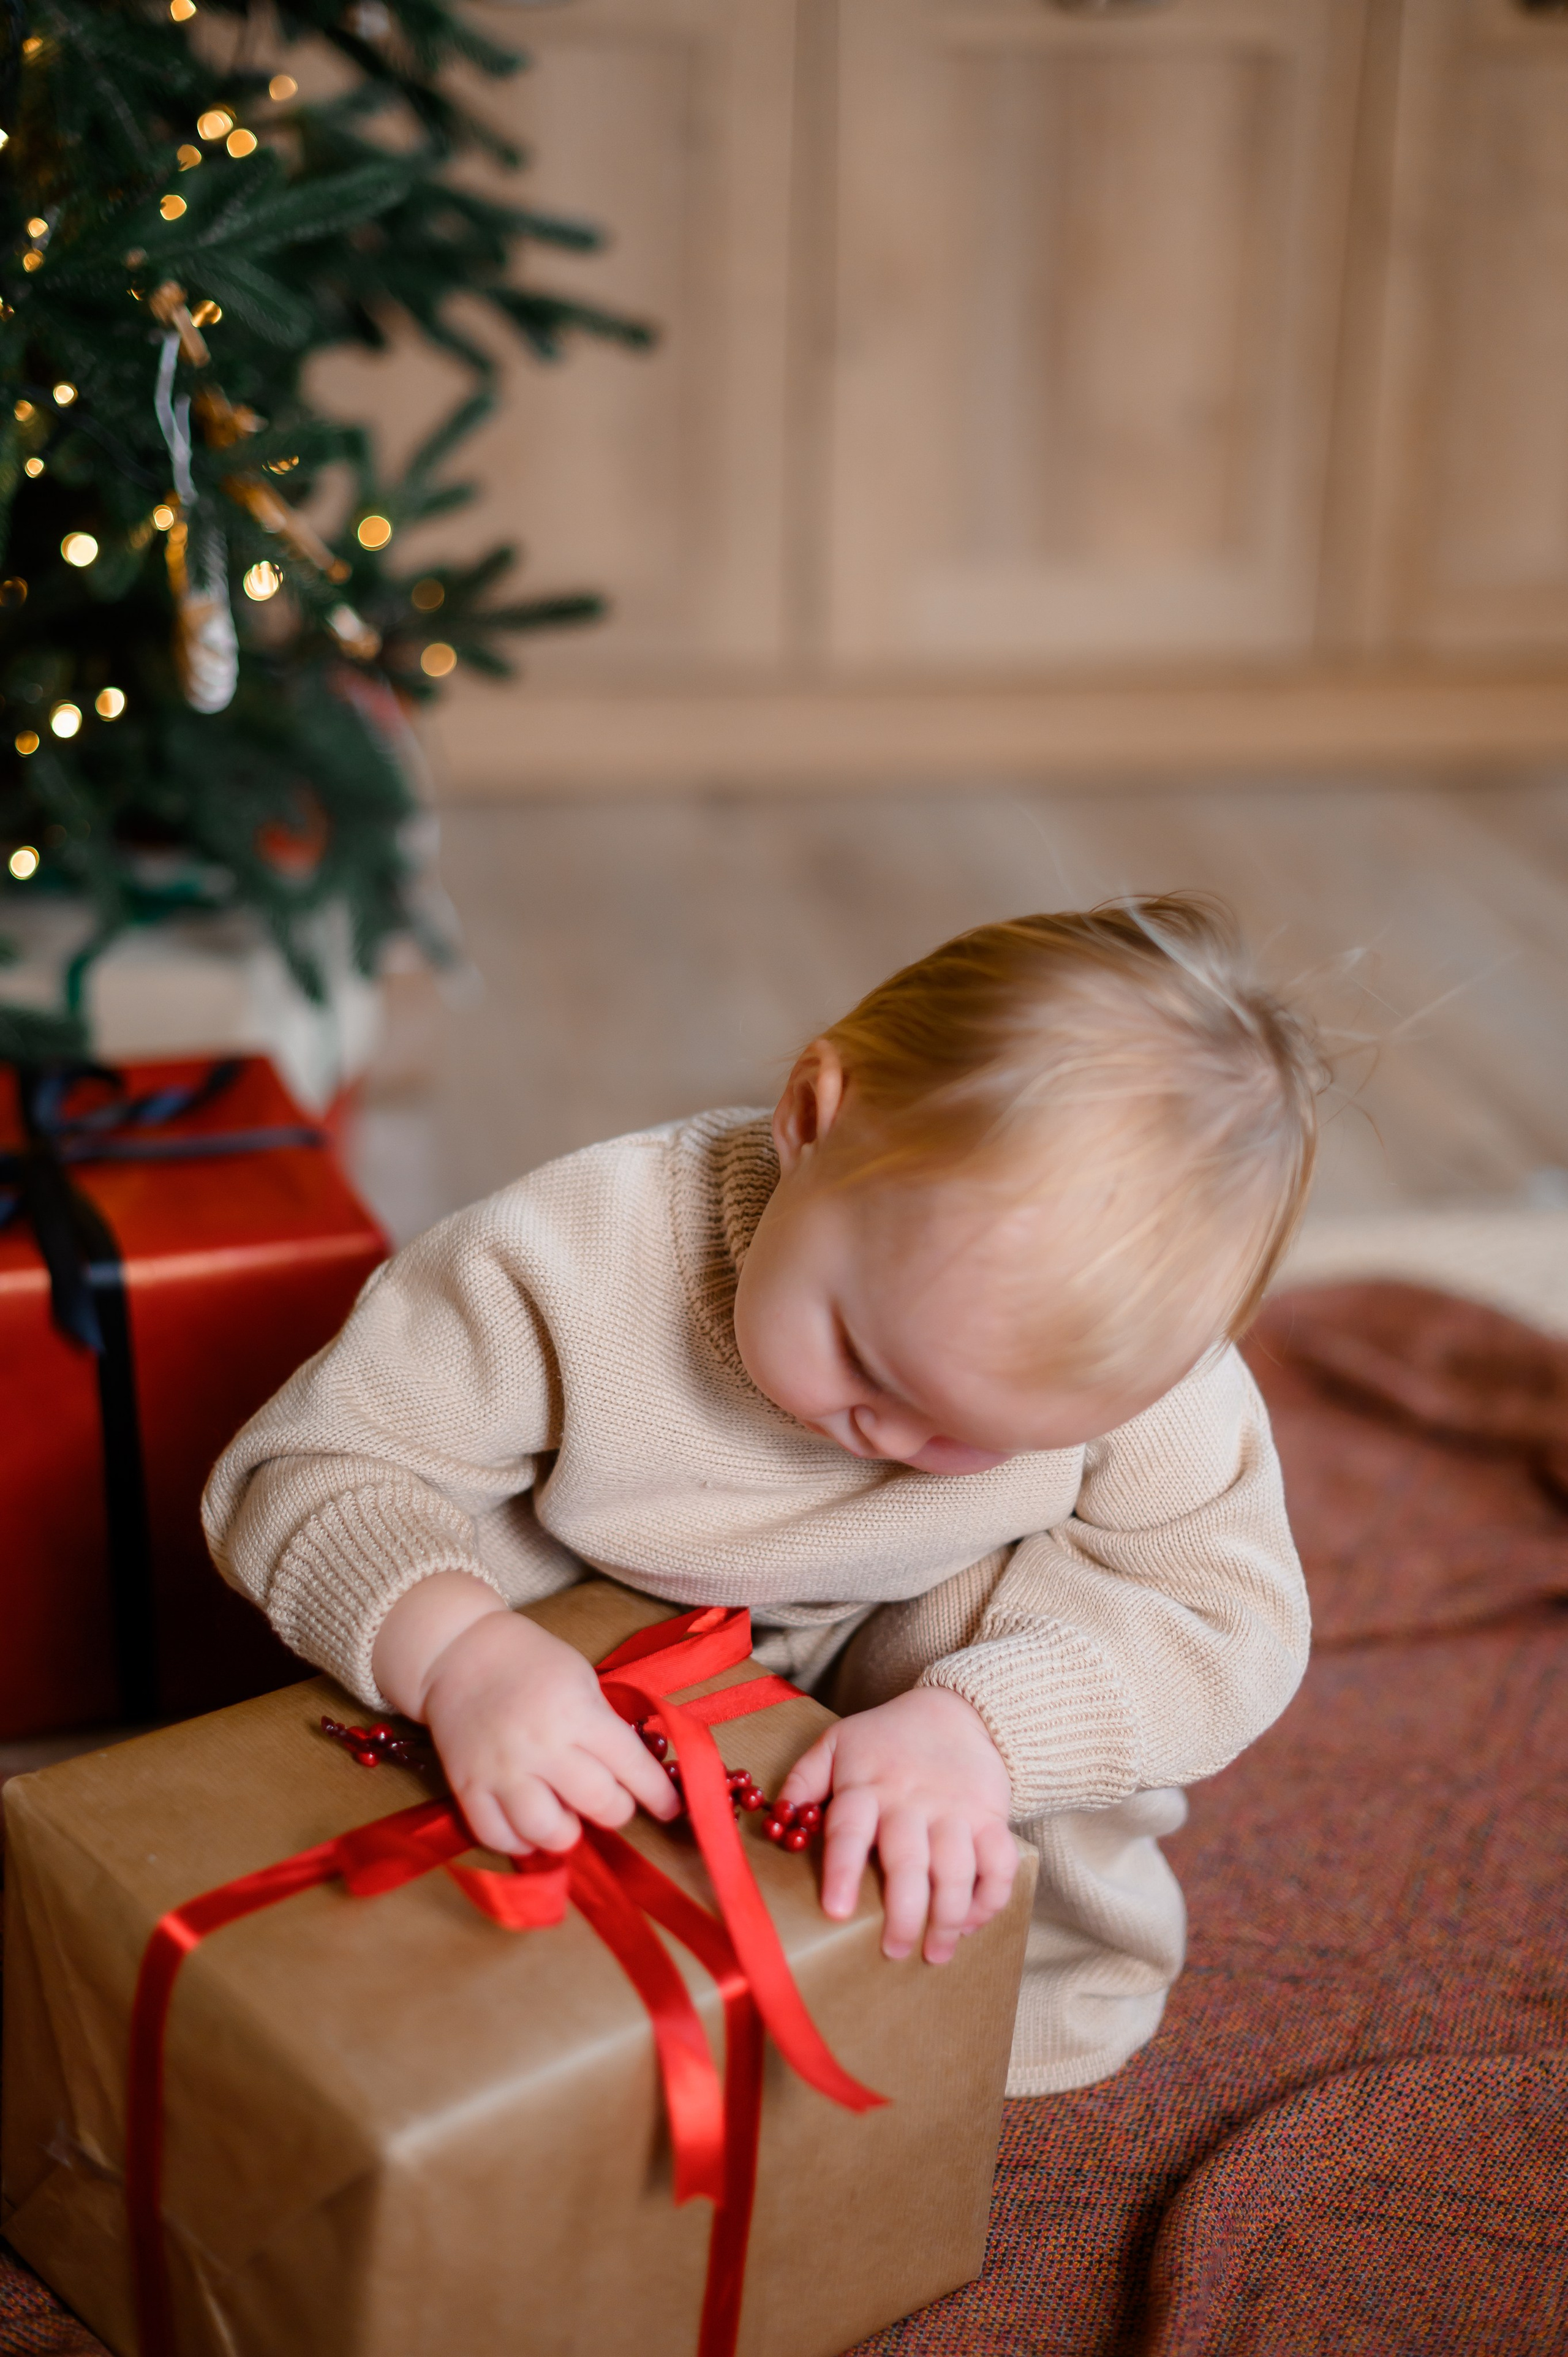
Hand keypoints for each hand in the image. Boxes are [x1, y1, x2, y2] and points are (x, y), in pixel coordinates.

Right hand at [371, 1573, 679, 1854]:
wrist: (459, 1652)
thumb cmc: (531, 1662)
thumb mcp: (582, 1680)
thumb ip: (606, 1727)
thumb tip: (634, 1774)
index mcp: (577, 1713)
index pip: (631, 1766)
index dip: (658, 1794)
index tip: (672, 1808)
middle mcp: (541, 1746)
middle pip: (598, 1803)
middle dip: (616, 1810)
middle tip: (610, 1802)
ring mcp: (501, 1771)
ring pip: (547, 1832)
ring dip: (567, 1833)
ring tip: (567, 1816)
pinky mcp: (467, 1787)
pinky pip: (498, 1837)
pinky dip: (520, 1841)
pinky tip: (529, 1824)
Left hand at [779, 1688, 1017, 1964]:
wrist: (957, 1710)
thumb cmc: (887, 1738)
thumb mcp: (837, 1744)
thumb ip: (804, 1779)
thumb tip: (779, 1816)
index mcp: (867, 1787)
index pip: (850, 1831)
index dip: (842, 1872)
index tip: (836, 1911)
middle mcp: (911, 1802)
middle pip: (907, 1863)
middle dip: (902, 1914)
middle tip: (892, 1950)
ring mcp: (955, 1811)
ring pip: (955, 1871)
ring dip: (947, 1918)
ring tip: (934, 1952)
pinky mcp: (990, 1817)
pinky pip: (998, 1863)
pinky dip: (989, 1898)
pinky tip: (971, 1922)